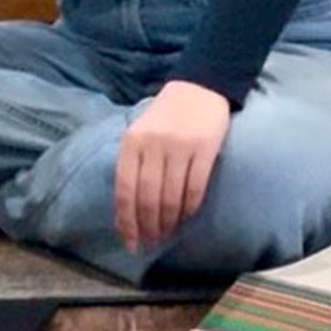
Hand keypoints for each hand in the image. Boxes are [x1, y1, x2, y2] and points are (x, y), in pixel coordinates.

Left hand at [115, 80, 231, 253]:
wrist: (200, 87)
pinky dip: (189, 208)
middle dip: (148, 226)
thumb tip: (127, 212)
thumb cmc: (165, 116)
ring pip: (171, 196)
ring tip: (167, 234)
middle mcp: (153, 145)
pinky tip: (186, 217)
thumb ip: (132, 165)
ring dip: (168, 221)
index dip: (127, 221)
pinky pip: (195, 188)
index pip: (125, 191)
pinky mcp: (204, 149)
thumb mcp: (140, 134)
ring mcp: (179, 147)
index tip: (130, 243)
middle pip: (147, 198)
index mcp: (132, 142)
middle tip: (151, 242)